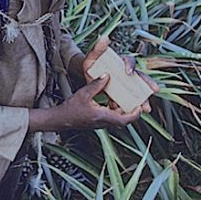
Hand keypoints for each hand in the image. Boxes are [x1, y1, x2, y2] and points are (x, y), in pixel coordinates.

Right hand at [28, 75, 144, 132]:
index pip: (124, 119)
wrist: (60, 119)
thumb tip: (108, 75)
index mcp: (102, 116)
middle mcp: (104, 122)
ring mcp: (101, 123)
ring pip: (118, 119)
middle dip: (132, 112)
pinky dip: (115, 110)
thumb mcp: (83, 93)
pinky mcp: (98, 122)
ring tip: (127, 99)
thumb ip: (97, 84)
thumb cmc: (70, 108)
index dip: (135, 114)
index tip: (140, 106)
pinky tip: (112, 101)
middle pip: (124, 119)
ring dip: (124, 111)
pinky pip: (111, 117)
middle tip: (137, 101)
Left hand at [81, 35, 158, 112]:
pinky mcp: (121, 93)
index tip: (128, 73)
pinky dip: (128, 106)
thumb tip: (104, 38)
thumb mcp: (92, 56)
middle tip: (154, 90)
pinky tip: (127, 112)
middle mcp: (127, 72)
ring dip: (143, 99)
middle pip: (140, 77)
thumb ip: (97, 48)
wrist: (87, 76)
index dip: (130, 66)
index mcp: (121, 62)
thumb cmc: (92, 64)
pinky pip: (128, 100)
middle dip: (147, 84)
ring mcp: (126, 84)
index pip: (130, 61)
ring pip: (137, 91)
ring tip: (146, 108)